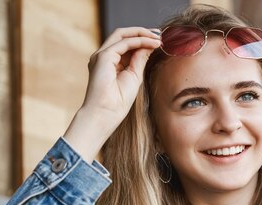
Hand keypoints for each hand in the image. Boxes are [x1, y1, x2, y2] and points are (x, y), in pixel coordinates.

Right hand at [64, 27, 160, 161]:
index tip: (158, 41)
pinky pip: (123, 42)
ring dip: (142, 34)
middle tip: (160, 34)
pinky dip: (139, 40)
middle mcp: (103, 56)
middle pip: (122, 35)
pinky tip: (152, 43)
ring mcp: (101, 55)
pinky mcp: (103, 57)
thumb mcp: (134, 77)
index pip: (126, 44)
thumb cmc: (118, 102)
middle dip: (142, 32)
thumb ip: (139, 60)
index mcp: (110, 62)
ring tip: (158, 38)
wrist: (105, 114)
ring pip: (122, 35)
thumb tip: (149, 46)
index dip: (142, 40)